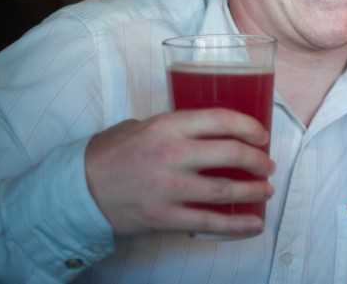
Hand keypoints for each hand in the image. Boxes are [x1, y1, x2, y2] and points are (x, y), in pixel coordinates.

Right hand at [84, 109, 275, 236]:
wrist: (78, 190)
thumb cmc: (111, 154)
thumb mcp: (141, 126)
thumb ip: (175, 126)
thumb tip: (210, 129)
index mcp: (167, 125)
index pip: (221, 120)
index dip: (249, 126)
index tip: (261, 135)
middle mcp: (171, 154)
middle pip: (230, 153)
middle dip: (257, 159)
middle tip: (268, 164)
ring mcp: (169, 188)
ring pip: (225, 189)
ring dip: (253, 191)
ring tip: (266, 191)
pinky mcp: (164, 217)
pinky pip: (209, 222)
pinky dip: (236, 225)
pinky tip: (254, 224)